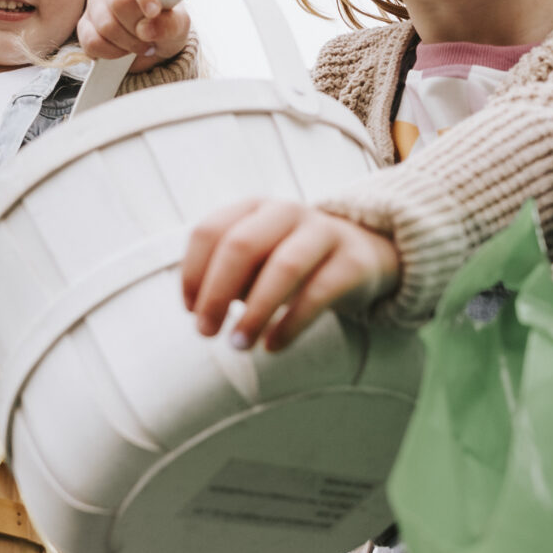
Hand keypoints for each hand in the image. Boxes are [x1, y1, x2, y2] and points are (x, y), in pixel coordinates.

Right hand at [79, 0, 190, 62]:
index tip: (154, 13)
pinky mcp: (84, 26)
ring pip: (106, 25)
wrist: (153, 48)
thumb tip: (147, 29)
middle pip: (119, 2)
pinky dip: (111, 53)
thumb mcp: (179, 26)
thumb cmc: (166, 27)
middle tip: (149, 37)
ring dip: (127, 43)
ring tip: (140, 45)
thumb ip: (170, 24)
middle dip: (137, 27)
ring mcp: (95, 4)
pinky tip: (122, 52)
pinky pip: (92, 42)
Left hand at [182, 199, 400, 352]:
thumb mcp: (257, 261)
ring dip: (255, 312)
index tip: (190, 309)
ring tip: (239, 344)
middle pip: (242, 245)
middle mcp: (286, 212)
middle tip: (206, 332)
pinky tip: (273, 345)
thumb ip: (228, 276)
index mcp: (254, 207)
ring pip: (284, 268)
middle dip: (216, 293)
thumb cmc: (292, 262)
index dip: (192, 272)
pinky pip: (318, 294)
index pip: (210, 231)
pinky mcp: (353, 261)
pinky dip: (291, 324)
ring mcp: (323, 232)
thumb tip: (201, 309)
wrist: (362, 255)